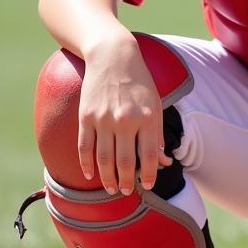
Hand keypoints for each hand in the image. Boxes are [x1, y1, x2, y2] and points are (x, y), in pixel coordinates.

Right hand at [76, 31, 173, 194]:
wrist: (112, 56)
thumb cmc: (139, 81)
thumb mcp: (155, 104)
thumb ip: (157, 134)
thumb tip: (163, 161)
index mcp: (146, 117)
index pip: (148, 156)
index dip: (148, 175)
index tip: (147, 185)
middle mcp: (124, 120)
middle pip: (124, 161)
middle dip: (126, 181)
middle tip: (127, 191)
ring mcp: (103, 119)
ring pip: (104, 159)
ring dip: (107, 178)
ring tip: (111, 188)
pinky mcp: (86, 116)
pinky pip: (85, 146)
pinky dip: (87, 163)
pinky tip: (91, 174)